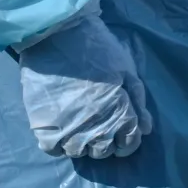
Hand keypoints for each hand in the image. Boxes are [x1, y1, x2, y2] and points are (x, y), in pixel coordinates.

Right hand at [15, 7, 151, 158]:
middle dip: (107, 143)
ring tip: (82, 129)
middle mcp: (94, 125)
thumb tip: (145, 129)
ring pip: (78, 152)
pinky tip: (63, 131)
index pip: (129, 142)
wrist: (58, 35)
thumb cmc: (99, 49)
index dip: (129, 141)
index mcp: (119, 111)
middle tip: (102, 128)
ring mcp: (67, 127)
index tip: (124, 134)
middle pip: (103, 151)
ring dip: (83, 144)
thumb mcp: (127, 70)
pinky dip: (59, 145)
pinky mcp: (42, 125)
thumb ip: (138, 101)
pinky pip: (53, 149)